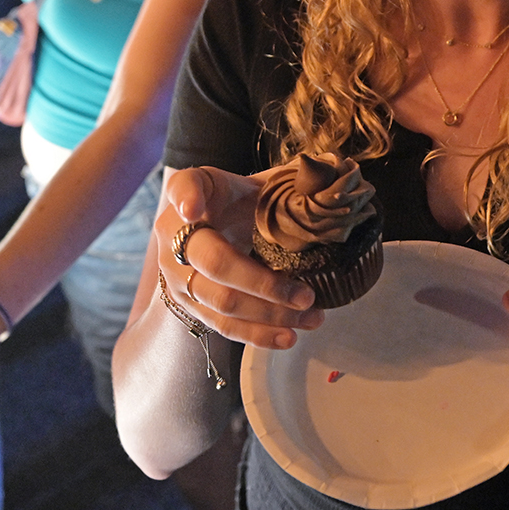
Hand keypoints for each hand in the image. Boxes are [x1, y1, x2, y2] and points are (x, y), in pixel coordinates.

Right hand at [156, 166, 323, 348]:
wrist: (222, 227)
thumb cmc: (246, 200)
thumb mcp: (260, 180)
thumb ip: (286, 178)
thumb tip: (333, 172)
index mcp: (194, 192)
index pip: (183, 187)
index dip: (186, 198)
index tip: (193, 209)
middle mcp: (175, 235)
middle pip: (216, 265)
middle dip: (264, 285)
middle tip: (307, 295)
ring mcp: (178, 274)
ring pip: (223, 302)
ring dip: (269, 315)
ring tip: (311, 318)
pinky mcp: (191, 304)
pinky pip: (222, 325)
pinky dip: (257, 334)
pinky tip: (287, 337)